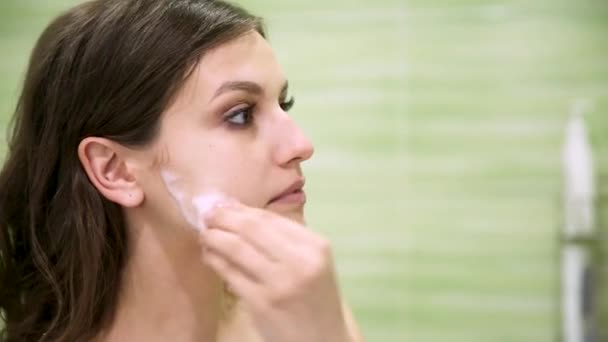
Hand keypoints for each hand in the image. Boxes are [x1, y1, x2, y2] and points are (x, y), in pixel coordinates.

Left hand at [199, 201, 350, 341]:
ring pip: (237, 249)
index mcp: (316, 246)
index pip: (271, 218)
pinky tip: (210, 255)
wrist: (323, 339)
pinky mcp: (262, 304)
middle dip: (224, 217)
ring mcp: (281, 283)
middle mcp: (300, 261)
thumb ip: (284, 239)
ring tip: (205, 234)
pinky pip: (231, 274)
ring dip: (215, 237)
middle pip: (252, 228)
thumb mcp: (312, 263)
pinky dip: (216, 260)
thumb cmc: (315, 298)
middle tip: (207, 213)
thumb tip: (239, 212)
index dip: (241, 209)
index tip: (222, 204)